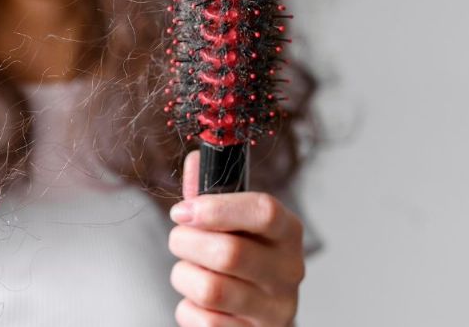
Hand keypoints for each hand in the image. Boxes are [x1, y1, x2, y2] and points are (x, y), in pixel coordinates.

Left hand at [167, 151, 303, 325]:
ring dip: (184, 277)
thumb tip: (196, 158)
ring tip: (189, 271)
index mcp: (288, 232)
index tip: (182, 210)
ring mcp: (275, 310)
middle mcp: (289, 271)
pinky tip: (199, 302)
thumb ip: (211, 192)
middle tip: (179, 240)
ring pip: (211, 290)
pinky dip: (187, 309)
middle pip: (229, 253)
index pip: (264, 212)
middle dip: (186, 243)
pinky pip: (204, 321)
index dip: (217, 208)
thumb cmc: (242, 260)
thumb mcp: (233, 223)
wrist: (258, 314)